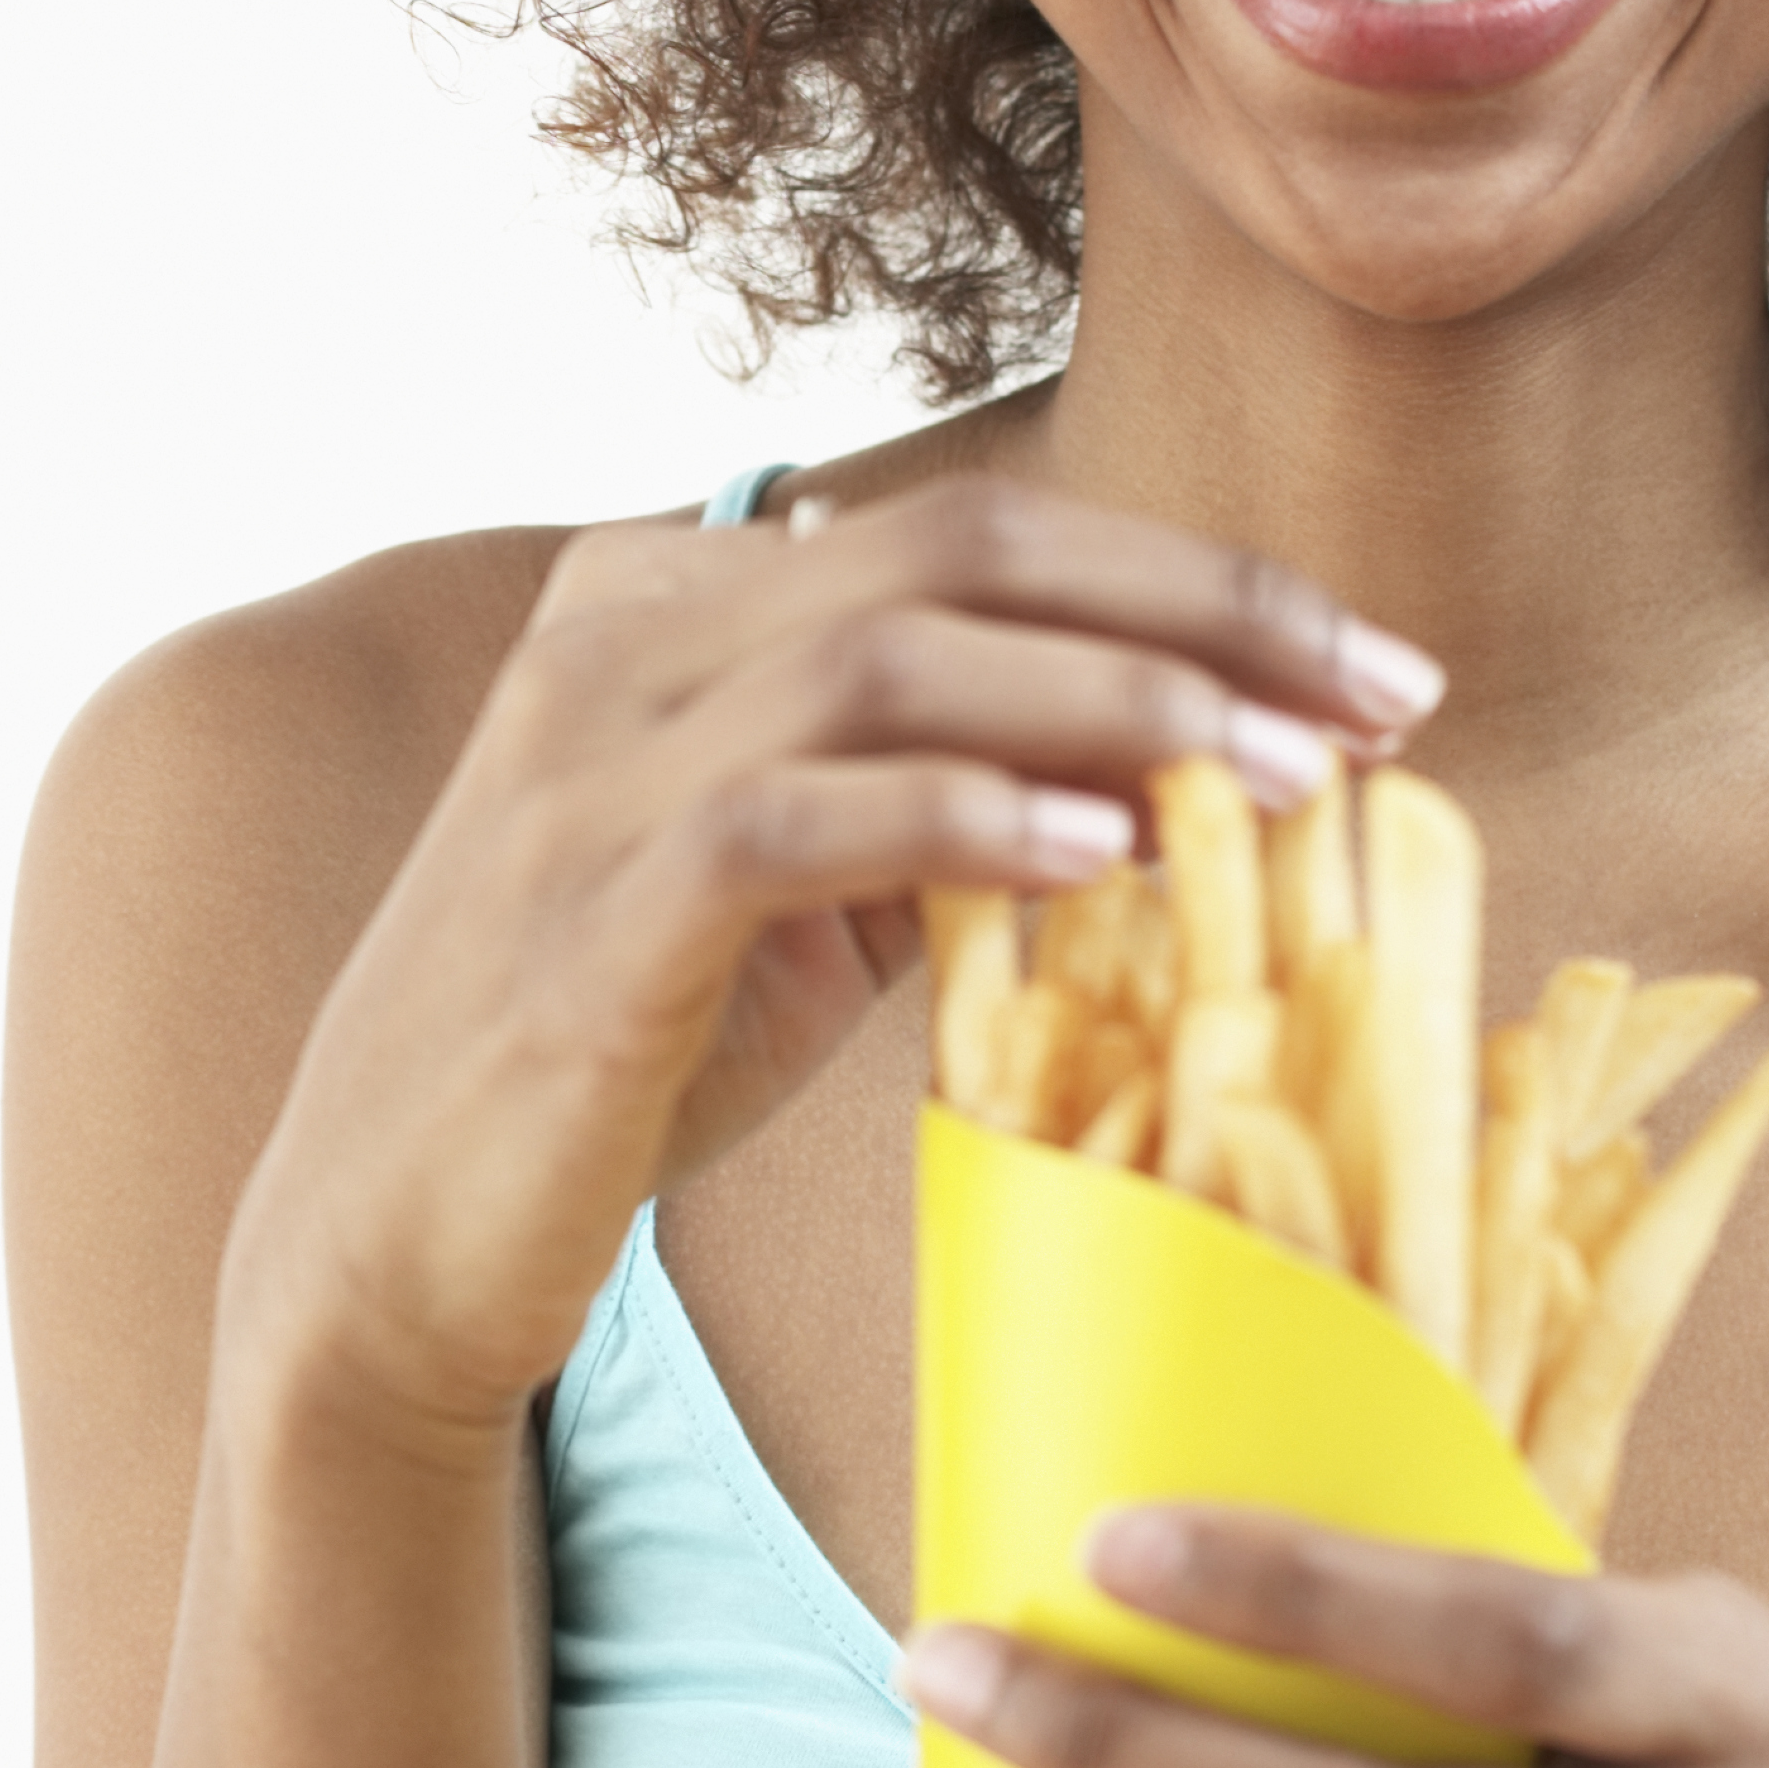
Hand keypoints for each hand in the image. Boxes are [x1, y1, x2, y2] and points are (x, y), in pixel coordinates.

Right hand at [220, 476, 1439, 1447]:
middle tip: (1383, 696)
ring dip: (1116, 703)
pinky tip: (1098, 855)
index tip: (1363, 662)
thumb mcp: (783, 896)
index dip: (1188, 574)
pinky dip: (961, 818)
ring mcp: (580, 776)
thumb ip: (922, 795)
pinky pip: (791, 820)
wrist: (385, 1241)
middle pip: (951, 549)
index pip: (969, 526)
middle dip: (1196, 606)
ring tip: (1282, 776)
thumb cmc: (604, 1060)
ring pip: (885, 656)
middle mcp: (607, 646)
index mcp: (654, 601)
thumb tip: (1155, 747)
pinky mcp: (583, 920)